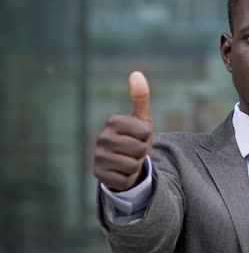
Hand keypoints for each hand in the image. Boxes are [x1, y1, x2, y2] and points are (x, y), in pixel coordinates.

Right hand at [93, 71, 153, 191]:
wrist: (125, 161)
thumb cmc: (135, 137)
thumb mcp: (142, 118)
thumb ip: (140, 97)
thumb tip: (136, 73)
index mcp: (113, 121)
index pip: (145, 133)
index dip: (147, 137)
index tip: (139, 136)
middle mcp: (102, 137)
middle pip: (139, 150)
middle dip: (142, 152)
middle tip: (134, 150)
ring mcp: (98, 156)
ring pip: (133, 166)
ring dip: (135, 165)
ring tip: (128, 160)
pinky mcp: (98, 174)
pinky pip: (125, 180)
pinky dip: (128, 178)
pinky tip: (120, 171)